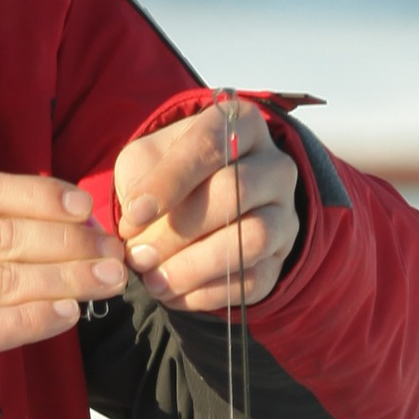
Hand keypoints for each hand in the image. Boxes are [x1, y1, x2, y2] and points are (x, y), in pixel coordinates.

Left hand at [113, 99, 298, 313]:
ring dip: (195, 265)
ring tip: (153, 280)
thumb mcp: (146, 161)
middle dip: (178, 229)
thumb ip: (140, 179)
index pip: (211, 144)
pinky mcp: (280, 258)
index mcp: (240, 124)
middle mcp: (274, 165)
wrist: (197, 211)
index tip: (133, 215)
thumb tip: (139, 222)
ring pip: (252, 238)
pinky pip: (253, 279)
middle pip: (236, 191)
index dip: (169, 182)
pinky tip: (173, 293)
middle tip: (138, 256)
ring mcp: (284, 213)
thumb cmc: (168, 177)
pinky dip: (207, 292)